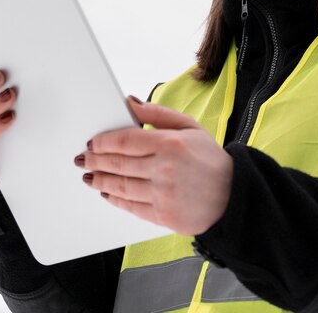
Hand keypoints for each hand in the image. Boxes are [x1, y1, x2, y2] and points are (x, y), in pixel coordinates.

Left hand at [77, 97, 232, 235]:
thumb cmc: (210, 160)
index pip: (125, 141)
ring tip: (89, 175)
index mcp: (170, 144)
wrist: (233, 196)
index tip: (92, 142)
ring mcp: (163, 195)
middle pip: (118, 164)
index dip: (103, 142)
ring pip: (120, 186)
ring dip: (100, 180)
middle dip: (95, 161)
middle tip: (83, 159)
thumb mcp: (189, 126)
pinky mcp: (163, 215)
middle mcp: (165, 169)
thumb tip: (129, 102)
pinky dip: (115, 199)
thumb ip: (157, 113)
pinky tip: (108, 192)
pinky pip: (131, 206)